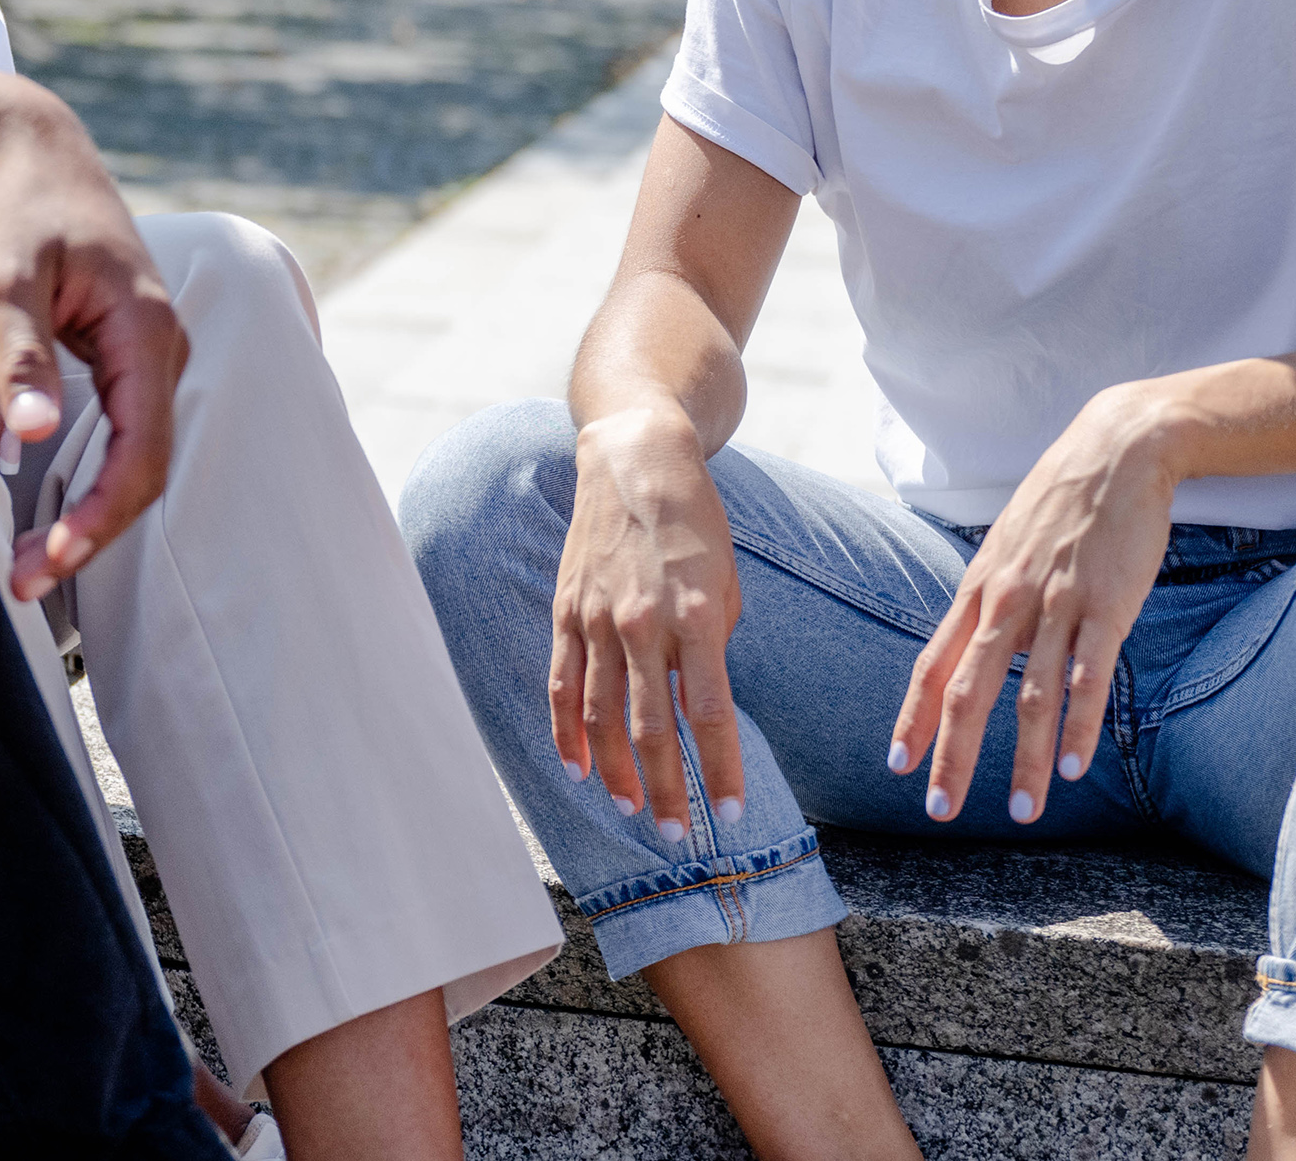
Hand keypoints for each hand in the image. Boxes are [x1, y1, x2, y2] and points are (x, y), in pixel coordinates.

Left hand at [0, 94, 183, 602]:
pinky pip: (120, 434)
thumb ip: (21, 352)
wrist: (21, 150)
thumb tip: (29, 433)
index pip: (142, 452)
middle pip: (144, 467)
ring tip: (28, 565)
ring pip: (134, 455)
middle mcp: (162, 346)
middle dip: (91, 533)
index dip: (100, 519)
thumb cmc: (12, 205)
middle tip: (26, 584)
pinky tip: (41, 515)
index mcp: (146, 329)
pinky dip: (86, 481)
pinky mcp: (123, 356)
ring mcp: (147, 352)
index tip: (48, 563)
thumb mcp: (5, 273)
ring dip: (89, 515)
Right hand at [552, 407, 750, 844]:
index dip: (720, 769)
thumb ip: (715, 647)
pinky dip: (567, 732)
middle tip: (676, 836)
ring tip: (631, 811)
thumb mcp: (729, 581)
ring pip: (600, 716)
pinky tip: (578, 768)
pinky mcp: (567, 611)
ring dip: (616, 772)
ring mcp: (597, 618)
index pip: (710, 713)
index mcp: (697, 615)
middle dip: (666, 790)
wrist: (635, 459)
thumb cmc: (696, 523)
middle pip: (650, 727)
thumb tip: (697, 703)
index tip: (732, 812)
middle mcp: (643, 621)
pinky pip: (563, 684)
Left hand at [892, 381, 1182, 826]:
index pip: (933, 664)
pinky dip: (1079, 725)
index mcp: (980, 589)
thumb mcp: (1009, 546)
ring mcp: (1056, 603)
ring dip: (1023, 761)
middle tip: (939, 812)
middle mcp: (1007, 600)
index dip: (913, 716)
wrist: (1115, 449)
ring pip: (1031, 695)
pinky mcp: (1106, 605)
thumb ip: (994, 598)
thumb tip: (977, 643)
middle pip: (968, 689)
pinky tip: (1073, 767)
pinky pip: (1088, 676)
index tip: (896, 764)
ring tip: (1021, 812)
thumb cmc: (1061, 502)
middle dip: (951, 756)